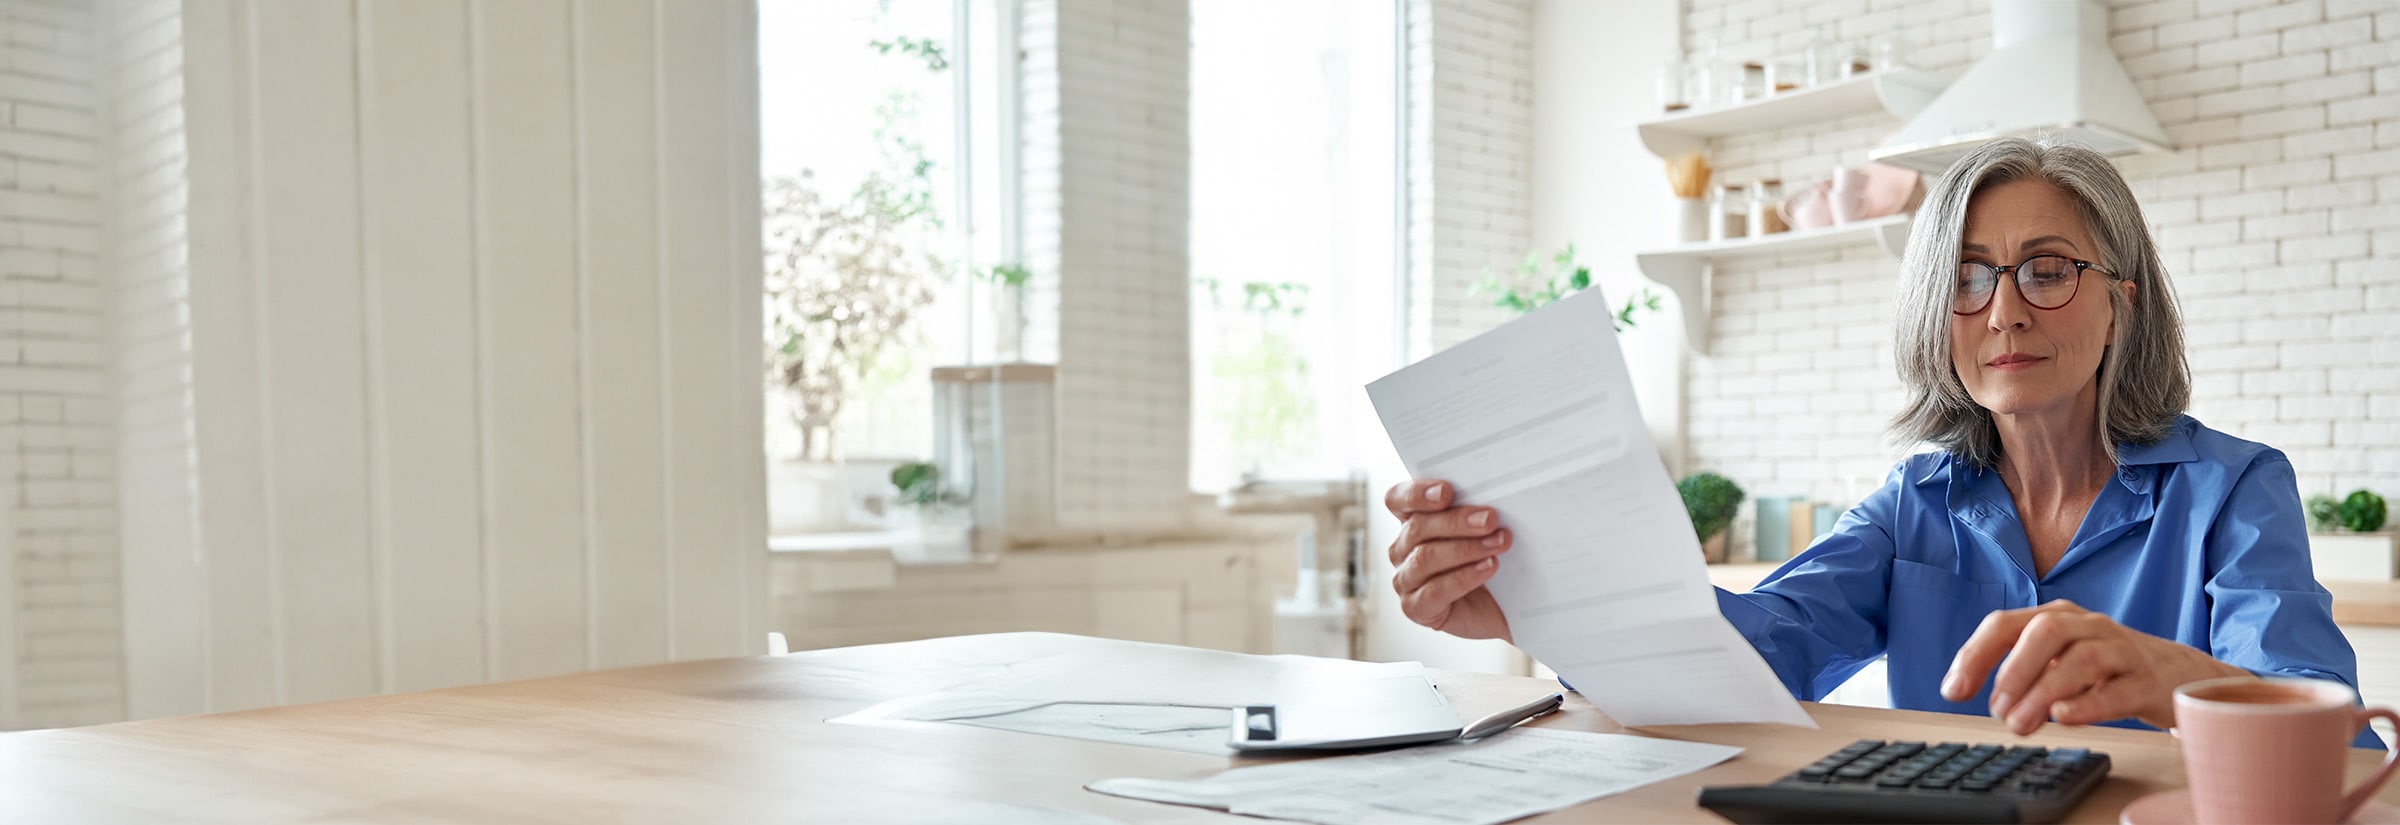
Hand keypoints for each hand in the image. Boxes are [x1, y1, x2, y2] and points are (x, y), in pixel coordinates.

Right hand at [1385, 479, 1512, 641]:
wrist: (1499, 608)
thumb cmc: (1486, 562)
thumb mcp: (1480, 532)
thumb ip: (1474, 512)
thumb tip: (1486, 502)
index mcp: (1411, 522)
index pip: (1398, 499)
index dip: (1417, 493)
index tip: (1447, 491)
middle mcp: (1402, 549)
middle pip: (1417, 527)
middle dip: (1457, 522)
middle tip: (1490, 519)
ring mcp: (1404, 580)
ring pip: (1426, 558)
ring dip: (1466, 549)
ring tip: (1497, 544)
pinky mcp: (1415, 608)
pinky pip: (1434, 591)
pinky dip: (1464, 577)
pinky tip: (1488, 567)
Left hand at [1939, 599, 2247, 735]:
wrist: (2177, 674)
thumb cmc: (2105, 667)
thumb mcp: (2057, 659)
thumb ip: (2017, 671)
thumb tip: (1972, 692)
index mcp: (2056, 617)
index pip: (2005, 624)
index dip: (1975, 655)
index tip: (1952, 691)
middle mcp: (2088, 626)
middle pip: (2045, 631)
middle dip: (2013, 670)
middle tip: (1995, 710)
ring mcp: (2122, 650)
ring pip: (2082, 660)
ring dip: (2044, 693)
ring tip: (2020, 724)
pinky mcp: (2148, 681)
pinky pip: (2118, 689)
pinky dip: (2088, 704)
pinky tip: (2063, 717)